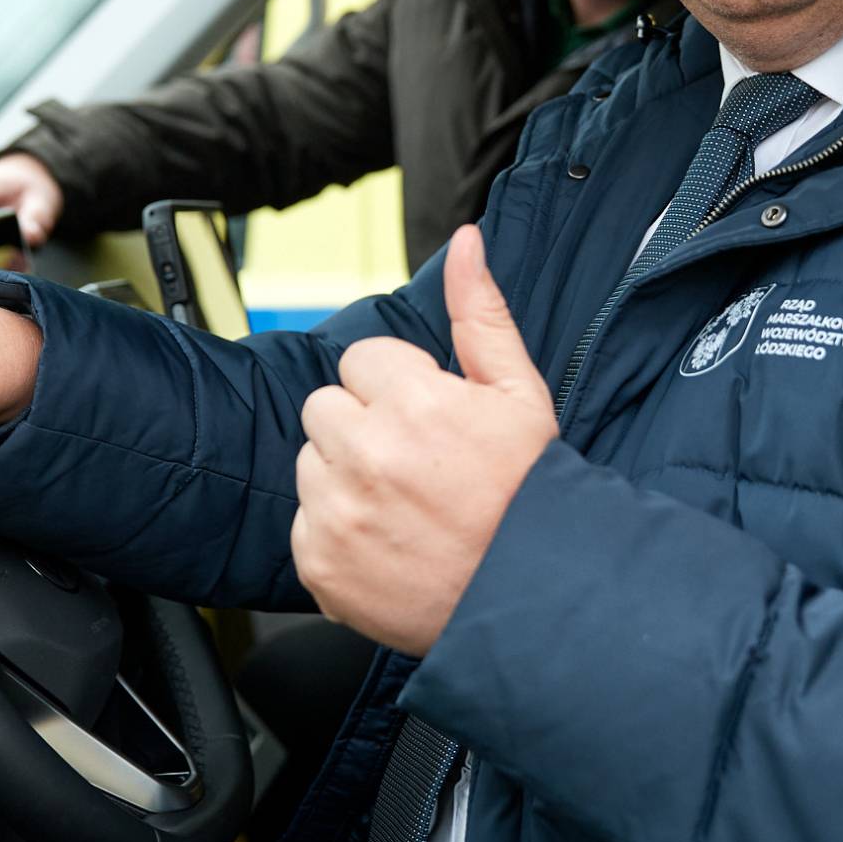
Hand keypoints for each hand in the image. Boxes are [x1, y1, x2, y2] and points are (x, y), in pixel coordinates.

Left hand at [292, 226, 557, 653]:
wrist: (537, 599)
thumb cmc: (531, 495)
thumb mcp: (520, 394)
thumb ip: (481, 313)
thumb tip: (466, 242)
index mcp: (413, 402)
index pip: (361, 362)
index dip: (399, 391)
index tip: (431, 425)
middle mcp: (366, 455)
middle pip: (326, 409)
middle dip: (363, 429)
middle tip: (416, 467)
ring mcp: (338, 514)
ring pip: (310, 464)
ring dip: (345, 479)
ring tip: (404, 508)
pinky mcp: (321, 565)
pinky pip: (305, 525)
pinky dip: (337, 536)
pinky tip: (388, 545)